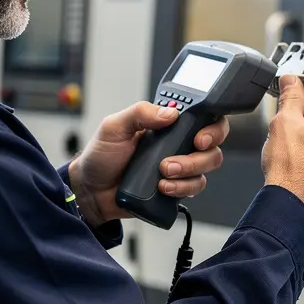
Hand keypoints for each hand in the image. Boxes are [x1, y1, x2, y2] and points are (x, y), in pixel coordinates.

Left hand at [68, 102, 230, 226]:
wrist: (91, 190)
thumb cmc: (101, 155)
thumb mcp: (114, 126)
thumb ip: (140, 113)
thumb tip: (170, 113)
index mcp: (167, 125)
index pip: (202, 118)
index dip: (212, 127)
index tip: (200, 137)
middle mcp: (177, 144)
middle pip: (212, 146)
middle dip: (200, 155)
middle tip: (173, 160)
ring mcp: (178, 167)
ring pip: (205, 169)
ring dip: (188, 173)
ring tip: (163, 174)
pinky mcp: (176, 188)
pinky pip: (193, 189)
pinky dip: (182, 189)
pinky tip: (162, 188)